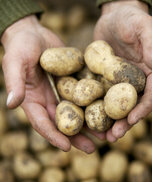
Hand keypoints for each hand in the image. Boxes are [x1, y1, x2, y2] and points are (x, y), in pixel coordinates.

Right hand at [1, 15, 104, 152]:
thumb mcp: (14, 63)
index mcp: (33, 101)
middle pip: (64, 122)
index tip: (66, 148)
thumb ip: (14, 83)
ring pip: (78, 111)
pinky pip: (85, 94)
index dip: (53, 136)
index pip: (42, 123)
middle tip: (92, 149)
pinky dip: (96, 102)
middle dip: (77, 137)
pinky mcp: (73, 81)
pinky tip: (108, 109)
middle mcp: (48, 100)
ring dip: (90, 124)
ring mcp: (62, 92)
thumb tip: (12, 105)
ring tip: (105, 135)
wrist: (33, 32)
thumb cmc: (19, 46)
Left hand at [94, 0, 151, 141]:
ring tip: (100, 135)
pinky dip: (95, 106)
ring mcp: (119, 81)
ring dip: (109, 120)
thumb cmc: (132, 18)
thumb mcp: (144, 27)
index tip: (131, 120)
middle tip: (113, 136)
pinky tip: (85, 116)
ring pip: (115, 105)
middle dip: (124, 122)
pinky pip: (100, 94)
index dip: (143, 110)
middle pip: (132, 106)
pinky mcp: (104, 77)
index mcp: (150, 72)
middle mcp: (135, 80)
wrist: (115, 14)